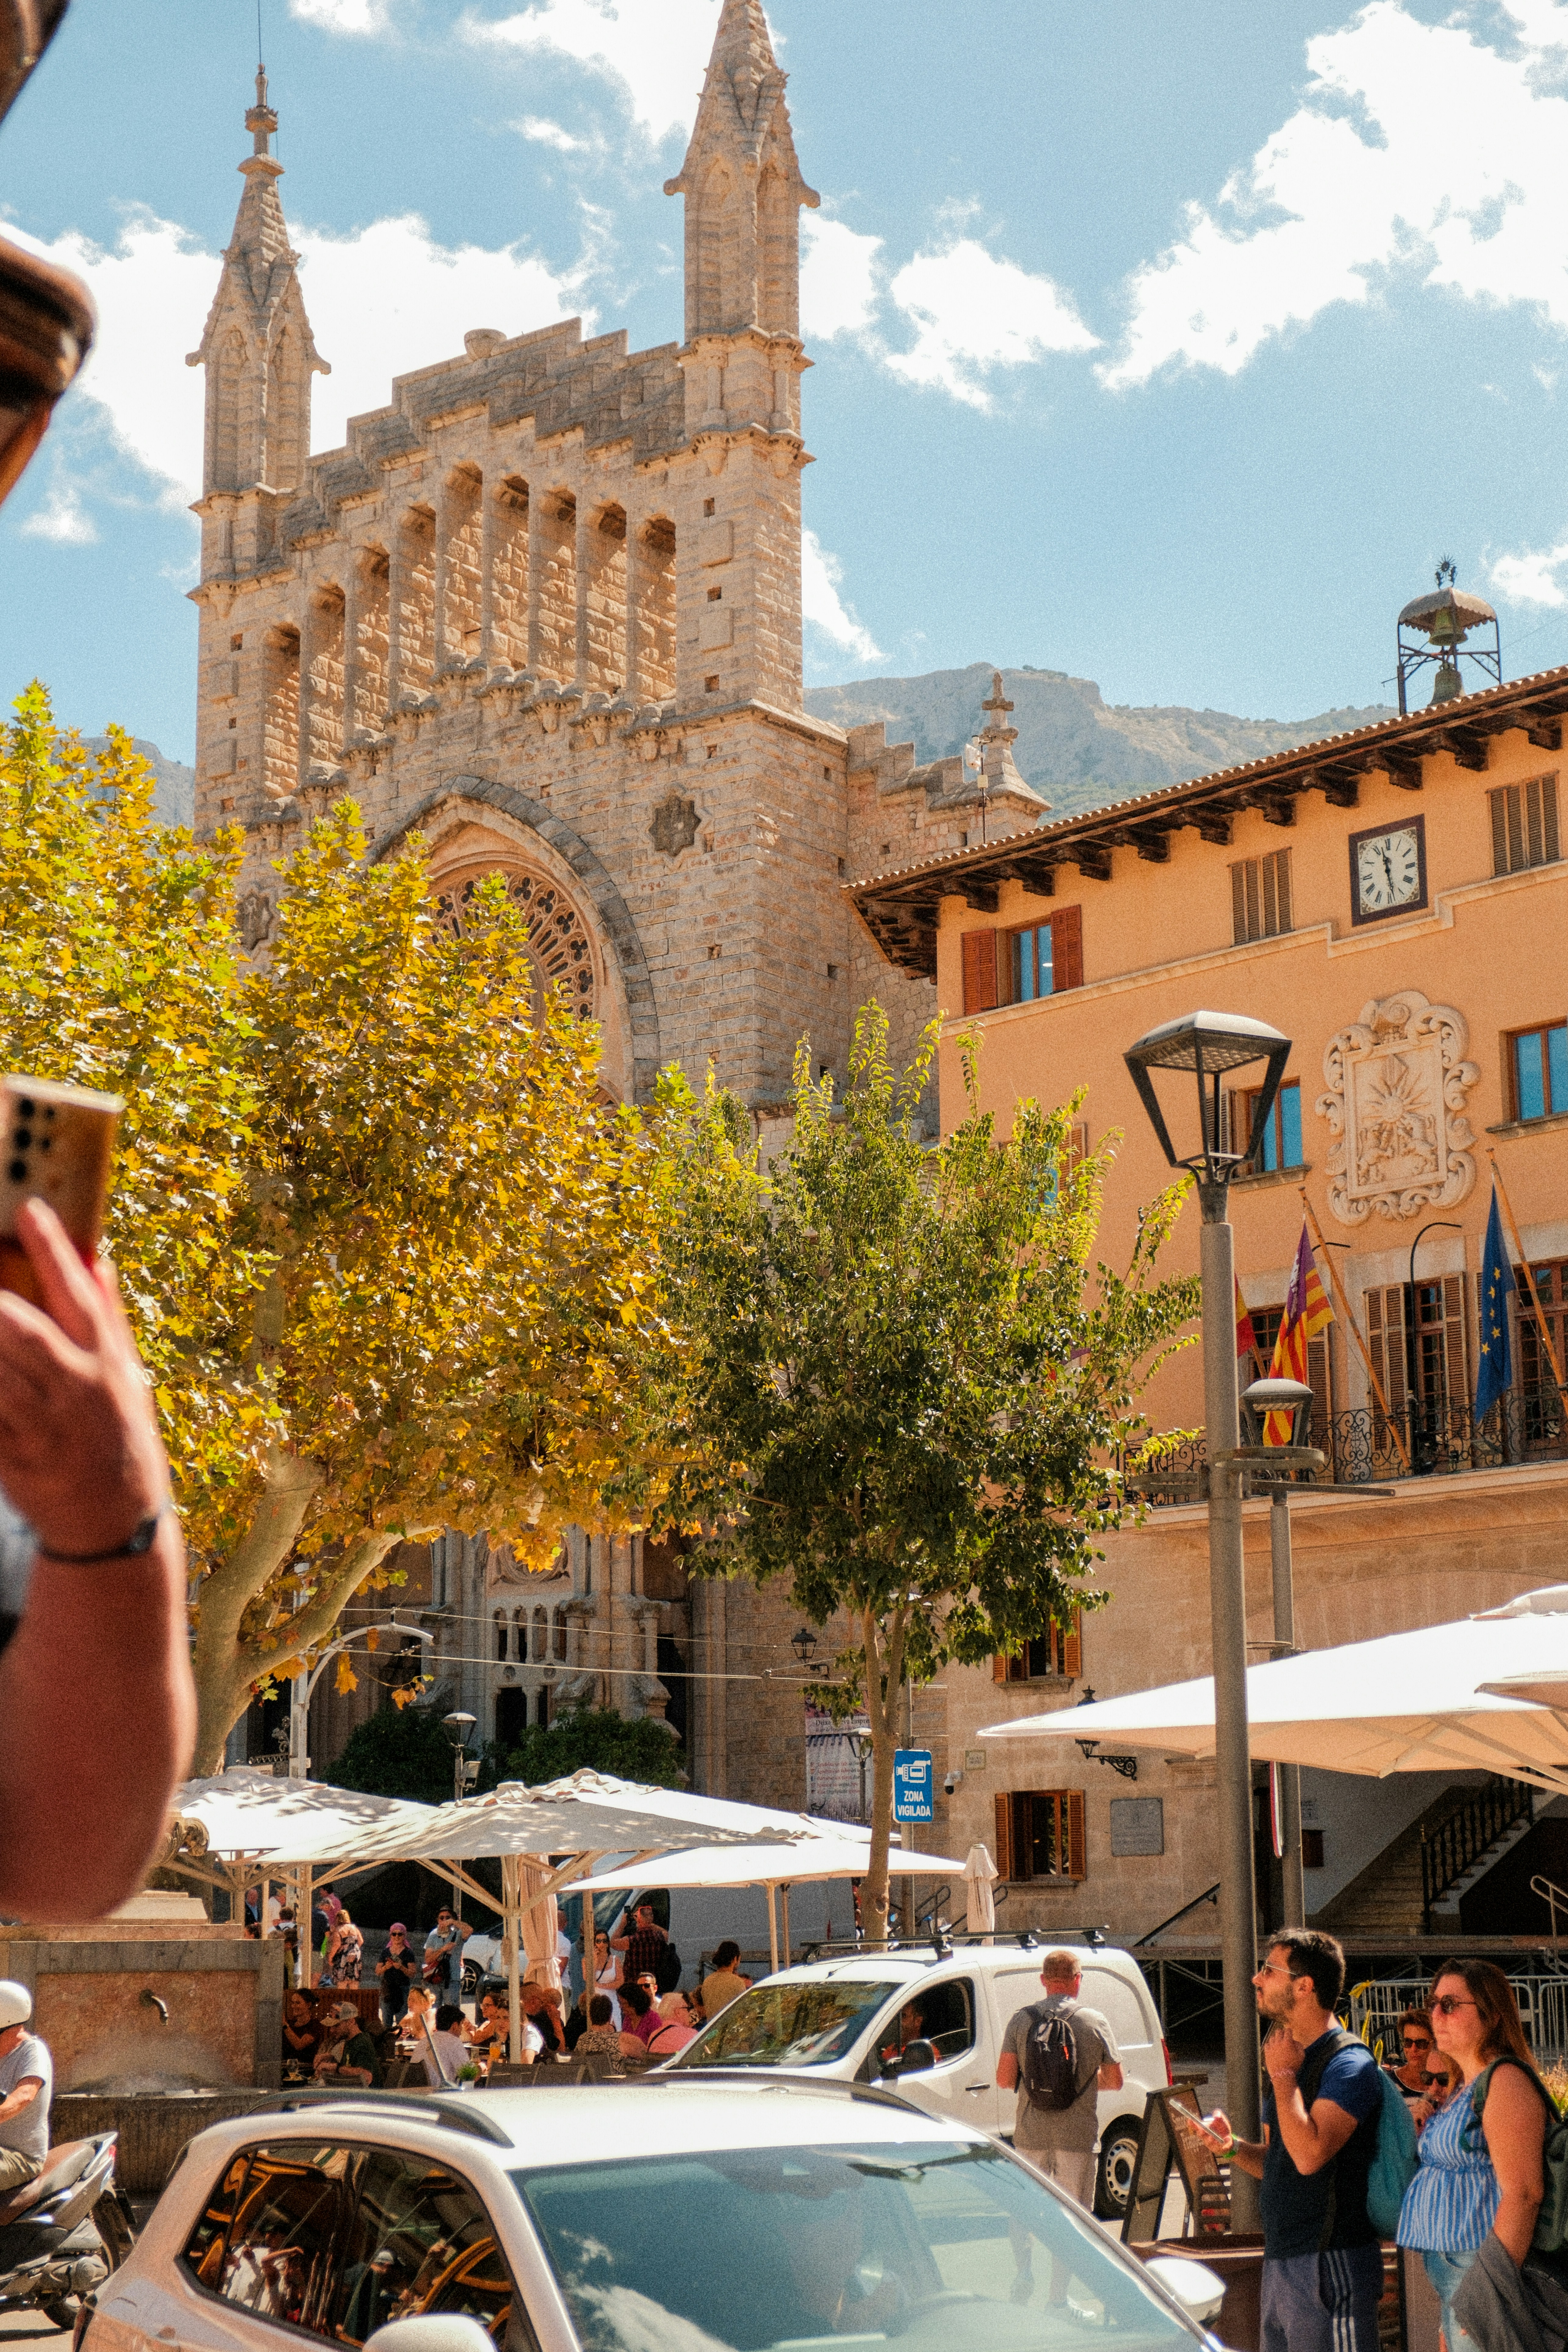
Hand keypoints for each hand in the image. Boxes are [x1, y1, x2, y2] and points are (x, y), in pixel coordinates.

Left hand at [0, 1199, 167, 1555]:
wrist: (111, 1522)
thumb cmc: (118, 1436)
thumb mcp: (128, 1376)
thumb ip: (108, 1318)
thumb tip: (96, 1258)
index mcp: (105, 1363)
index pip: (79, 1294)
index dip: (53, 1250)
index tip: (28, 1209)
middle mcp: (73, 1389)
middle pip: (18, 1329)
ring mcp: (37, 1425)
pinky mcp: (6, 1455)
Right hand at [1191, 2108, 1232, 2150]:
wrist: (1230, 2139)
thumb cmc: (1222, 2128)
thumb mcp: (1221, 2119)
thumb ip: (1218, 2114)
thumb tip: (1216, 2115)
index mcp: (1204, 2128)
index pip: (1196, 2126)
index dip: (1192, 2124)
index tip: (1189, 2119)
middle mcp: (1205, 2136)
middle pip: (1201, 2135)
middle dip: (1200, 2132)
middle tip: (1201, 2130)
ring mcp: (1210, 2144)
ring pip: (1208, 2142)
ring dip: (1210, 2139)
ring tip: (1211, 2137)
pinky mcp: (1217, 2149)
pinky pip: (1219, 2146)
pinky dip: (1223, 2142)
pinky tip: (1228, 2138)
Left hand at [1266, 2027, 1305, 2080]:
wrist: (1282, 2075)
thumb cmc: (1293, 2066)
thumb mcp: (1301, 2056)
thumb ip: (1299, 2046)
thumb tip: (1295, 2041)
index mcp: (1287, 2042)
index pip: (1288, 2031)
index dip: (1289, 2031)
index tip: (1290, 2032)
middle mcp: (1278, 2042)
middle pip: (1278, 2031)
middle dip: (1282, 2032)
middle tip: (1284, 2035)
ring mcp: (1271, 2047)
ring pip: (1272, 2037)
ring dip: (1276, 2038)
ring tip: (1278, 2041)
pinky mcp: (1267, 2052)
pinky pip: (1267, 2044)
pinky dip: (1270, 2044)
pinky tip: (1272, 2047)